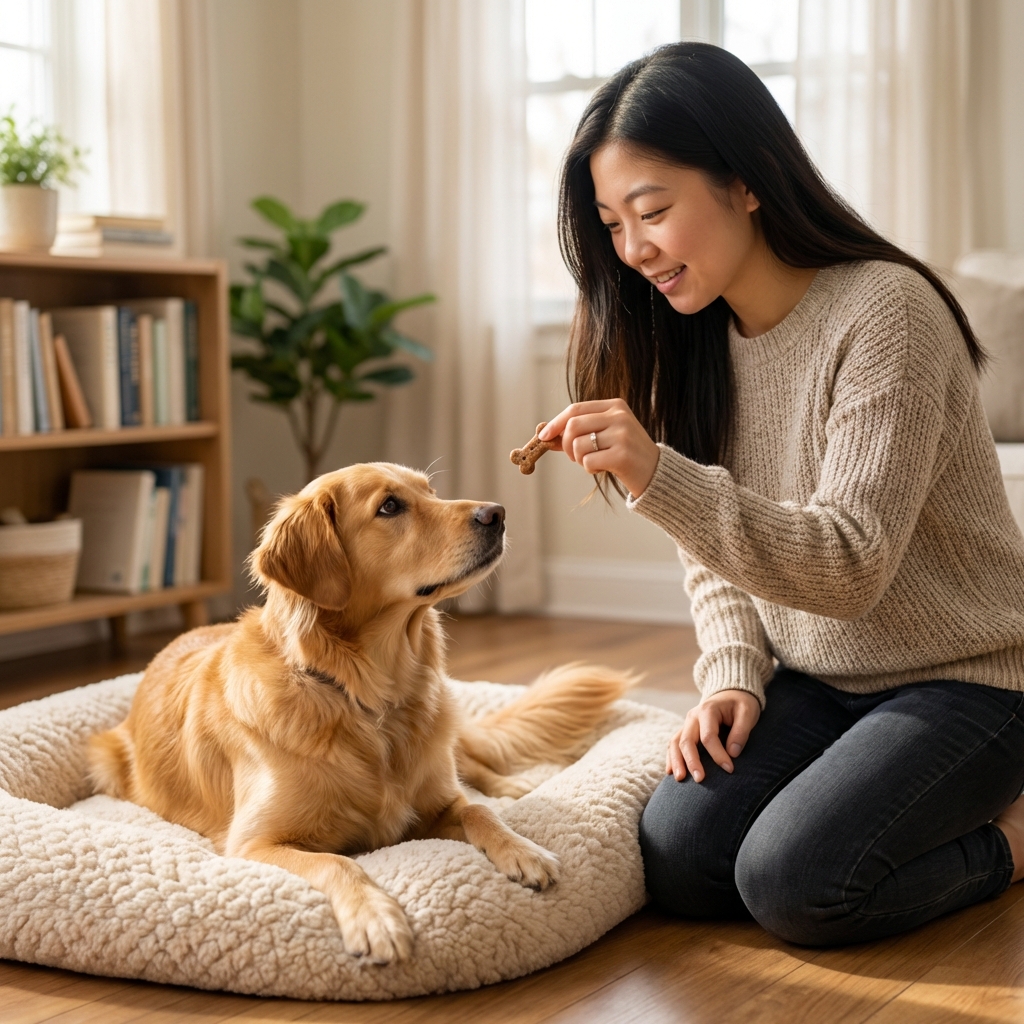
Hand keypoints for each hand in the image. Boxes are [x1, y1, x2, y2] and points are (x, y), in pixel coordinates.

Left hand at [538, 399, 660, 498]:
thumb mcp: (604, 436)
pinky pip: (588, 462)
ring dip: (579, 459)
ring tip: (594, 462)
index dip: (556, 423)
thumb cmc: (625, 453)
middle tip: (574, 456)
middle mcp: (619, 416)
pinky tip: (603, 468)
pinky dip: (589, 469)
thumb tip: (545, 437)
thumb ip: (578, 433)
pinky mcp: (622, 455)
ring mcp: (622, 435)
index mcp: (615, 406)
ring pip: (578, 445)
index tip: (543, 436)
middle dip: (565, 444)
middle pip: (573, 426)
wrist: (655, 472)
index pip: (575, 409)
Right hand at [666, 689, 760, 781]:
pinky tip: (671, 772)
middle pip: (687, 741)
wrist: (731, 694)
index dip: (718, 755)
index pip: (708, 736)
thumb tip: (732, 753)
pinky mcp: (686, 731)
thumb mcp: (747, 713)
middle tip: (699, 779)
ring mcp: (687, 724)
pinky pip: (674, 744)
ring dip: (676, 761)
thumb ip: (741, 731)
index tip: (729, 769)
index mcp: (707, 710)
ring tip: (680, 779)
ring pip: (675, 743)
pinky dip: (671, 758)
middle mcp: (692, 717)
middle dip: (692, 761)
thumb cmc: (741, 704)